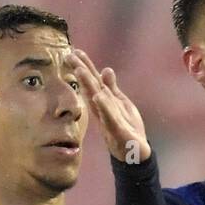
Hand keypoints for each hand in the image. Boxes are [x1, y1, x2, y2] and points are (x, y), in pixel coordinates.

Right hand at [68, 47, 151, 166]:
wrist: (134, 153)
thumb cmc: (126, 126)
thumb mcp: (121, 103)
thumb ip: (112, 87)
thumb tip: (106, 69)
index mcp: (104, 101)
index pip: (93, 81)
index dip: (85, 66)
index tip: (75, 51)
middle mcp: (103, 109)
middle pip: (91, 87)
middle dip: (82, 71)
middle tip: (70, 56)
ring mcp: (109, 119)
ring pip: (97, 100)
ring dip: (88, 85)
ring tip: (80, 70)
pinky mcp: (118, 131)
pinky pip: (110, 117)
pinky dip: (104, 107)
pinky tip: (99, 96)